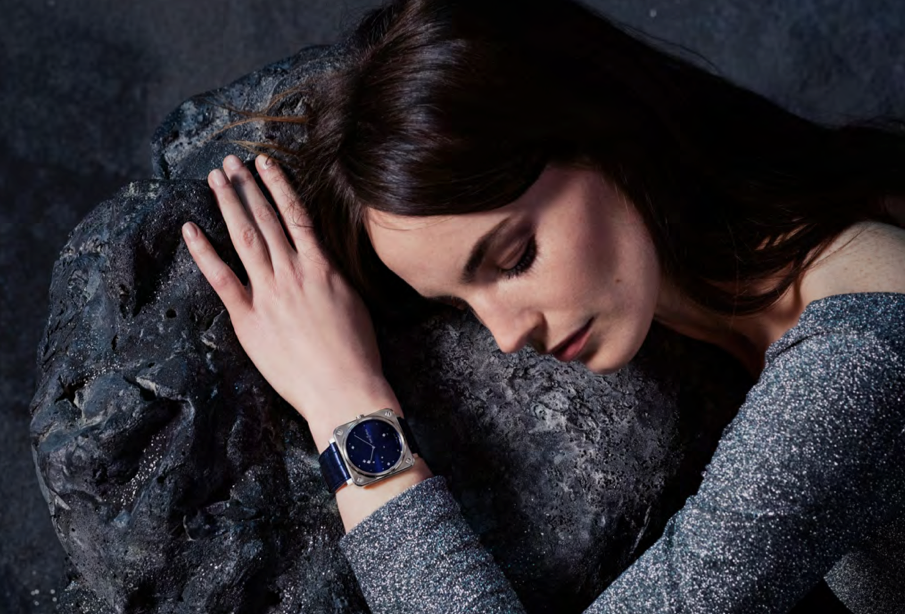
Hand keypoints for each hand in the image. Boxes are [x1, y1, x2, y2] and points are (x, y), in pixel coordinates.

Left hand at [181, 154, 396, 428]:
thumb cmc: (357, 352)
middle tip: (231, 162)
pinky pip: (221, 279)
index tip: (265, 163)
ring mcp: (268, 294)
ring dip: (229, 204)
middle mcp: (293, 272)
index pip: (297, 215)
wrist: (344, 389)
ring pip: (244, 238)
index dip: (278, 185)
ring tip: (216, 178)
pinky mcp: (249, 319)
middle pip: (265, 219)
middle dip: (248, 186)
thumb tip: (321, 258)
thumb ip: (333, 275)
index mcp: (322, 267)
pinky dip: (205, 252)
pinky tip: (191, 229)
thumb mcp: (354, 301)